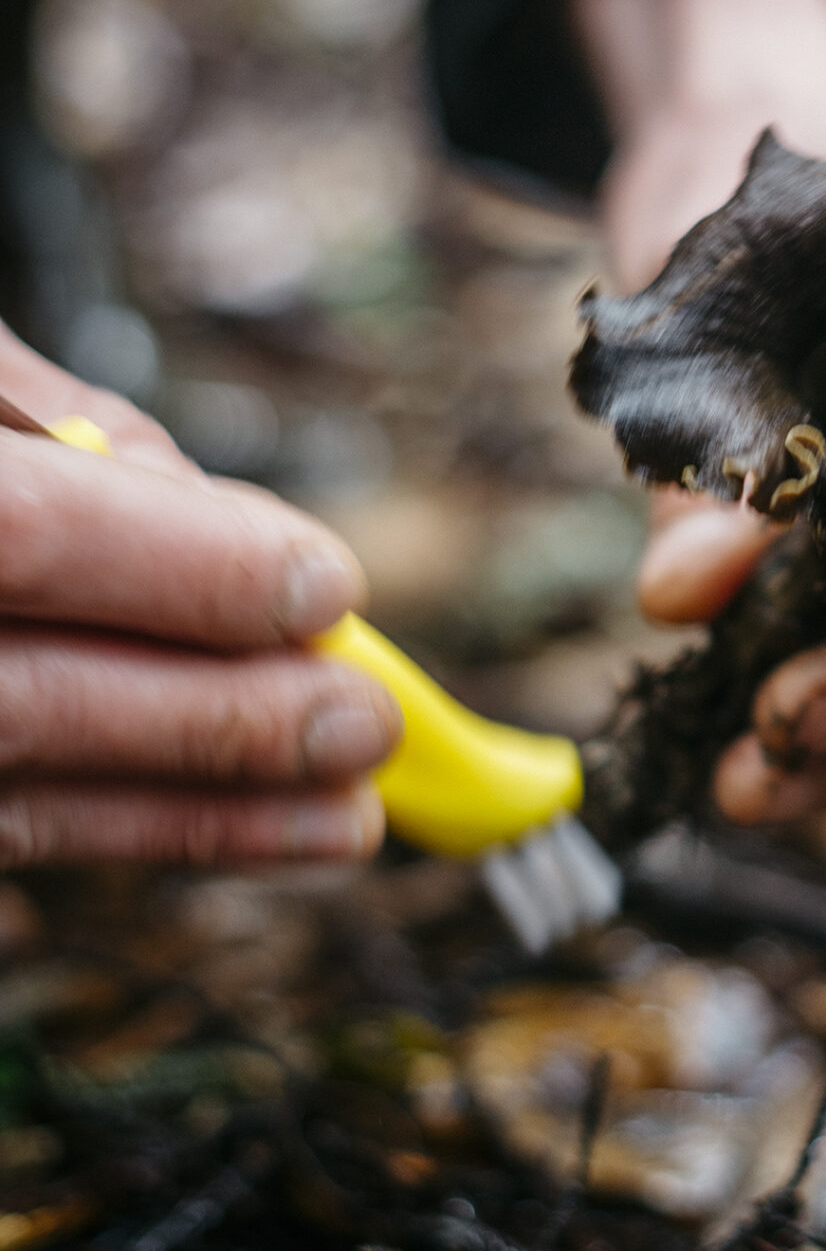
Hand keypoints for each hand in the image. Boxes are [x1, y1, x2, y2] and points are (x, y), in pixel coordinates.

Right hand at [0, 325, 399, 866]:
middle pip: (19, 703)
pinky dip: (92, 834)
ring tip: (338, 817)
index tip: (324, 584)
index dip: (182, 568)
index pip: (19, 535)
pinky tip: (214, 827)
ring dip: (182, 814)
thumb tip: (189, 498)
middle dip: (211, 720)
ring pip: (3, 809)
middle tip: (365, 722)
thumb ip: (32, 417)